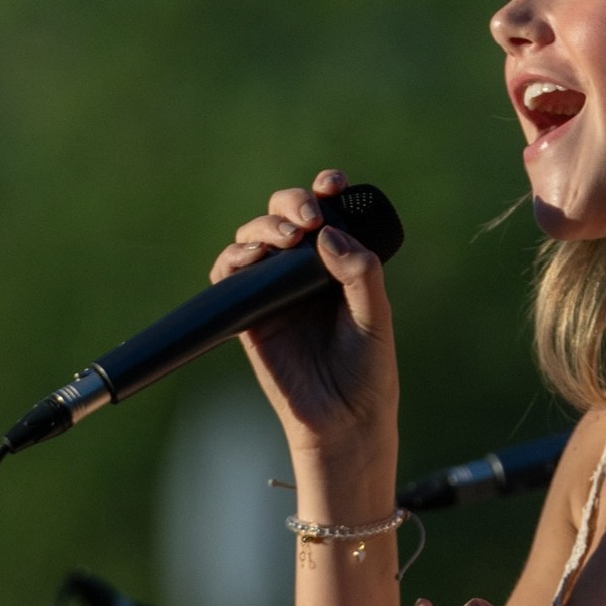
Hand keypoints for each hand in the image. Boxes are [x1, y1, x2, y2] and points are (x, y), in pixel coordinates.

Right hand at [209, 169, 397, 463]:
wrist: (344, 420)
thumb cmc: (368, 370)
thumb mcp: (376, 316)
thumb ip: (360, 273)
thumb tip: (327, 235)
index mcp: (339, 263)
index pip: (327, 213)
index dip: (324, 189)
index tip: (332, 185)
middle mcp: (303, 271)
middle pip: (285, 215)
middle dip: (291, 203)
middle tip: (308, 219)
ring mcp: (273, 290)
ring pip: (255, 238)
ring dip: (264, 227)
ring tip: (285, 240)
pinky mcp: (248, 314)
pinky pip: (229, 276)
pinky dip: (233, 259)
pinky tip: (250, 259)